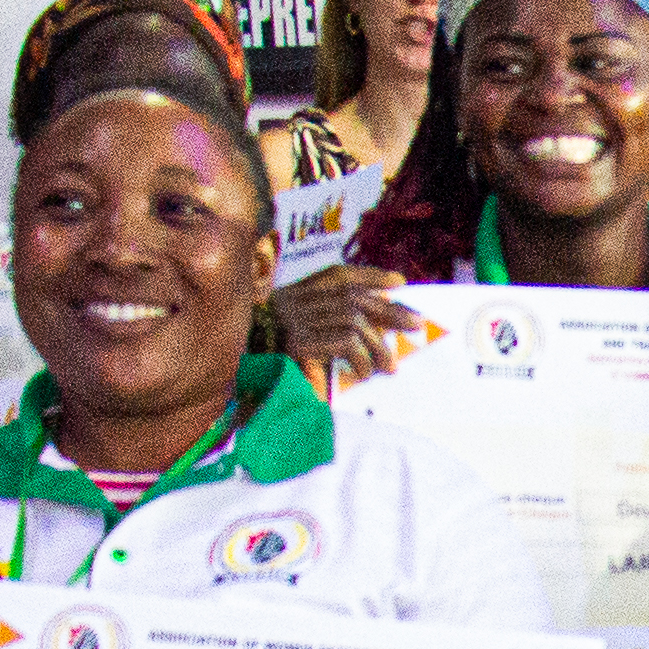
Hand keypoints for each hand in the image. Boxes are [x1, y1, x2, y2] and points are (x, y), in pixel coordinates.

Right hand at [267, 264, 432, 388]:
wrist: (231, 371)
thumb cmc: (263, 359)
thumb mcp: (294, 335)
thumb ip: (325, 325)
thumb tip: (371, 329)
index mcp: (294, 294)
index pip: (338, 275)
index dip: (370, 276)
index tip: (399, 281)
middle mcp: (294, 301)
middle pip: (352, 296)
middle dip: (389, 310)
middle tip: (417, 324)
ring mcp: (294, 321)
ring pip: (352, 320)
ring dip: (377, 344)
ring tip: (390, 365)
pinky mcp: (296, 343)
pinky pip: (343, 341)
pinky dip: (360, 357)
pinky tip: (364, 373)